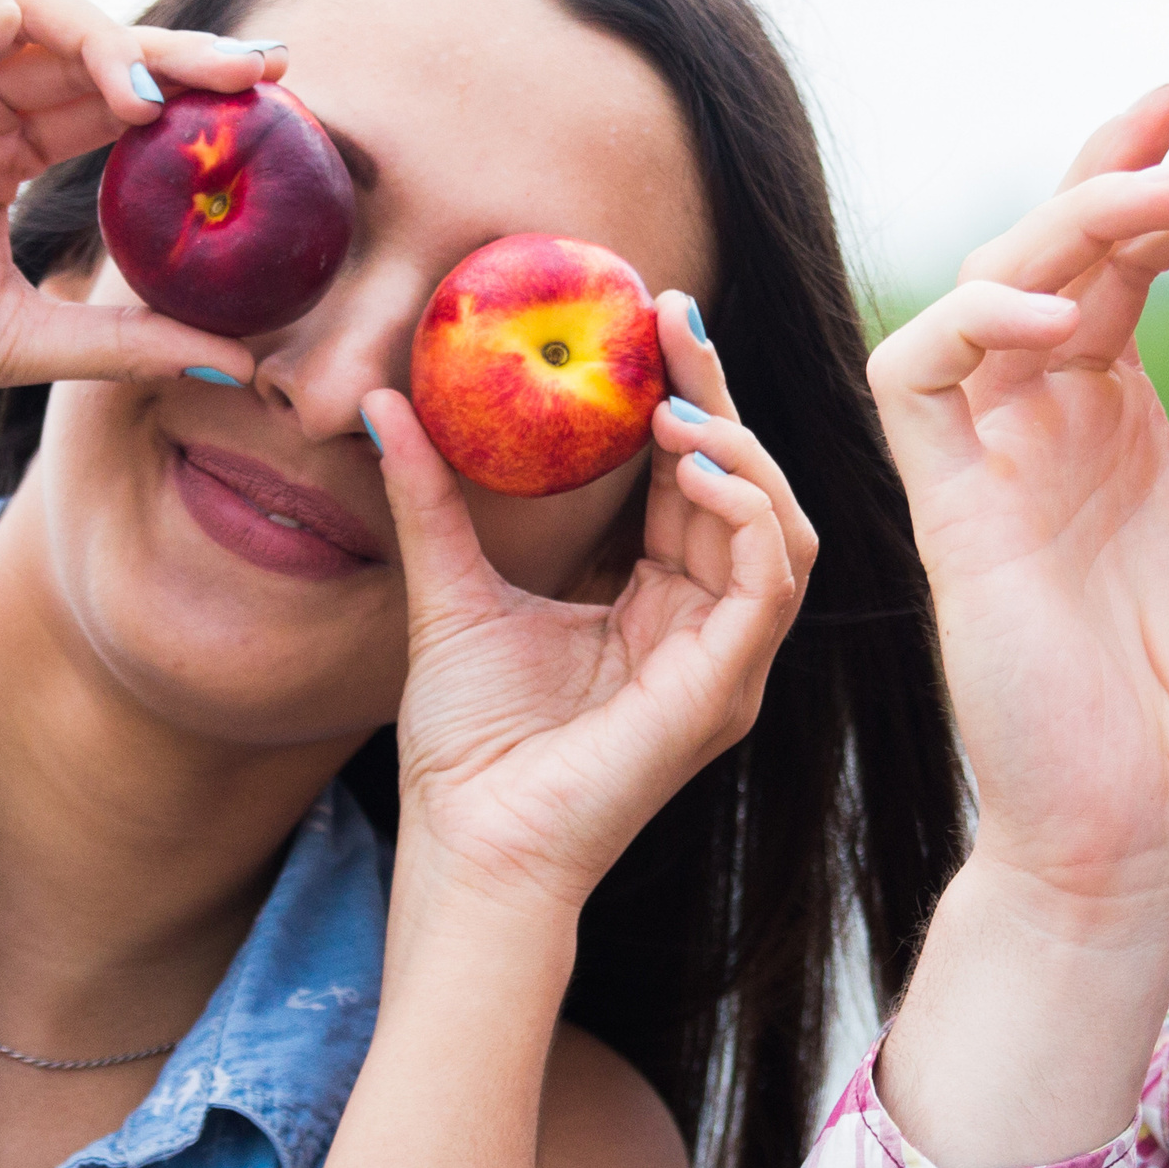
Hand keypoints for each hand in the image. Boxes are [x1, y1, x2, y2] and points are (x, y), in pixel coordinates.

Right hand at [0, 0, 278, 429]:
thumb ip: (132, 342)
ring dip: (96, 30)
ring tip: (135, 97)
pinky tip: (9, 77)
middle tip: (258, 70)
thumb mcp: (30, 342)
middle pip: (91, 41)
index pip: (115, 102)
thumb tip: (243, 365)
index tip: (273, 97)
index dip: (190, 90)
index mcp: (6, 158)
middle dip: (178, 48)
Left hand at [366, 294, 812, 928]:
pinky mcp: (727, 687)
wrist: (469, 848)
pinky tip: (694, 468)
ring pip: (781, 525)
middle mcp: (707, 628)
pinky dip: (746, 513)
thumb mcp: (449, 595)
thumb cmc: (466, 750)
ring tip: (673, 407)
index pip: (692, 481)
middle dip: (718, 396)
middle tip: (673, 319)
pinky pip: (770, 580)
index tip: (649, 320)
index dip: (682, 397)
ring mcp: (727, 661)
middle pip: (745, 487)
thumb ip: (431, 503)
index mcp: (660, 605)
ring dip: (739, 451)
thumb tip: (387, 405)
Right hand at [870, 87, 1168, 932]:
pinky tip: (1075, 322)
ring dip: (1074, 219)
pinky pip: (917, 370)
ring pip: (990, 281)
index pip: (1128, 259)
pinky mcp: (948, 506)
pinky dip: (979, 320)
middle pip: (1058, 242)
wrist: (1151, 842)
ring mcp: (994, 459)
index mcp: (1123, 424)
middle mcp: (1049, 422)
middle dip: (1139, 176)